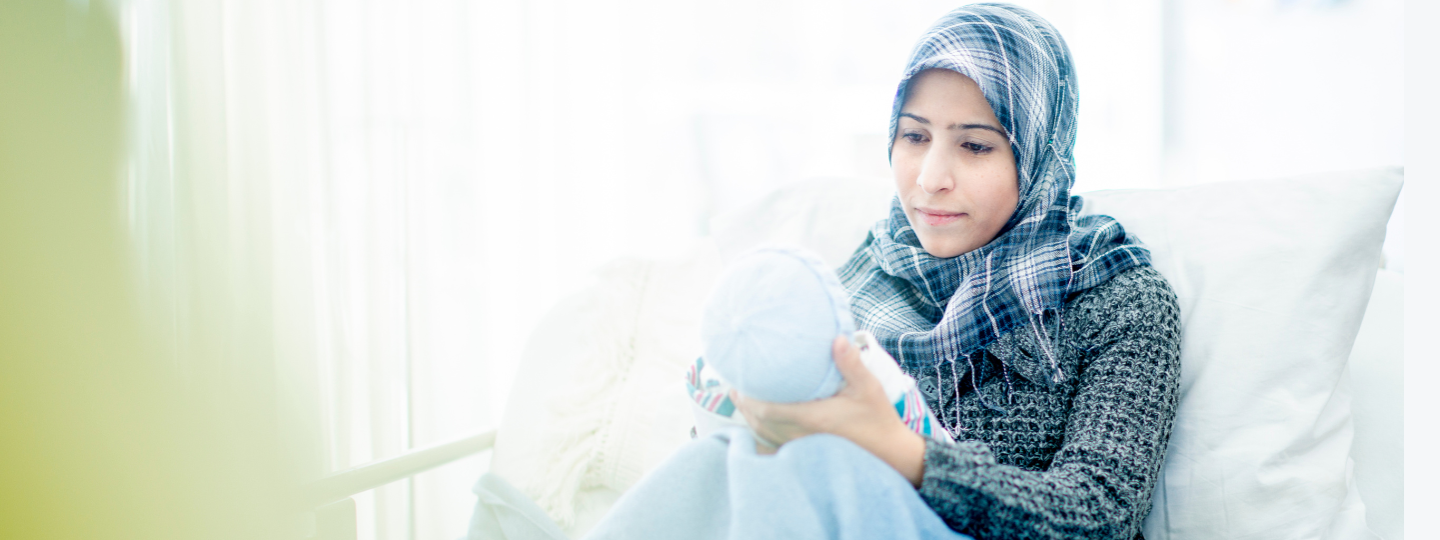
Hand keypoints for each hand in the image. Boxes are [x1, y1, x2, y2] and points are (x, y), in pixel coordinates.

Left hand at [731, 336, 927, 485]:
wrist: (891, 454)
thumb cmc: (879, 420)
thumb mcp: (869, 388)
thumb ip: (851, 364)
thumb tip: (837, 338)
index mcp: (812, 418)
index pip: (768, 410)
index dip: (748, 397)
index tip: (739, 380)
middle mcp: (802, 436)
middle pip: (759, 422)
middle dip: (744, 403)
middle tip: (734, 382)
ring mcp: (803, 447)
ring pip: (764, 435)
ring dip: (750, 417)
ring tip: (741, 397)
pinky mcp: (807, 453)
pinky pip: (774, 444)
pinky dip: (762, 431)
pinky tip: (759, 419)